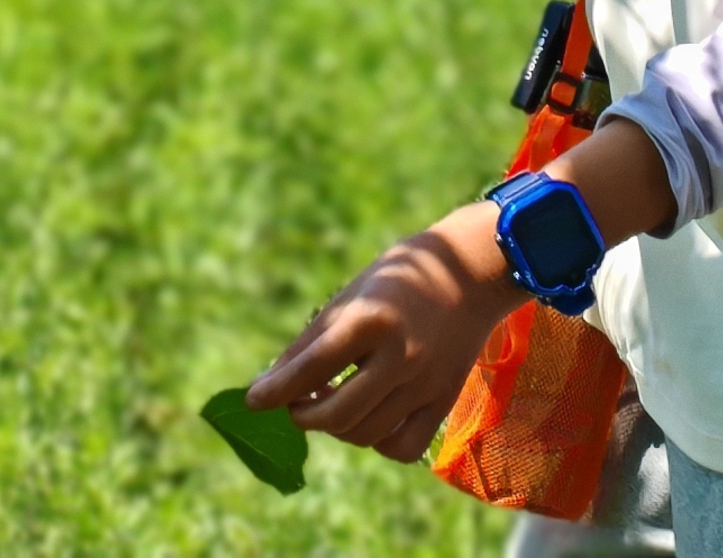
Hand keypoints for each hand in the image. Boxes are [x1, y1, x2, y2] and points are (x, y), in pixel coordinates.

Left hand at [241, 201, 519, 464]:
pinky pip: (403, 448)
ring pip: (365, 434)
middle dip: (304, 416)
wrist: (470, 273)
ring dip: (336, 428)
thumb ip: (312, 341)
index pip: (312, 367)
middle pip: (336, 413)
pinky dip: (377, 443)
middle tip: (295, 404)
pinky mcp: (444, 402)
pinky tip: (368, 419)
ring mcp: (426, 383)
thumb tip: (269, 385)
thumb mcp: (350, 296)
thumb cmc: (398, 279)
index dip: (276, 390)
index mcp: (371, 319)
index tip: (252, 402)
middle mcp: (400, 355)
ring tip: (330, 404)